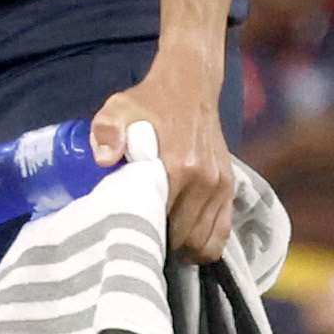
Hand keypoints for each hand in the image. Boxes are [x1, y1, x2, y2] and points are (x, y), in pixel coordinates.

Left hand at [93, 55, 237, 259]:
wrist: (190, 85)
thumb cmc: (149, 101)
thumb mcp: (119, 108)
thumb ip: (107, 131)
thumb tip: (103, 159)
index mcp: (180, 166)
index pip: (164, 224)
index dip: (145, 238)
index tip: (128, 240)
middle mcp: (206, 181)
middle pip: (185, 239)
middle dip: (163, 247)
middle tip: (140, 242)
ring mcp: (221, 186)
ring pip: (205, 242)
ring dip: (183, 248)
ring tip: (161, 241)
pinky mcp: (230, 187)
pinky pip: (222, 232)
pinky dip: (204, 242)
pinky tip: (185, 238)